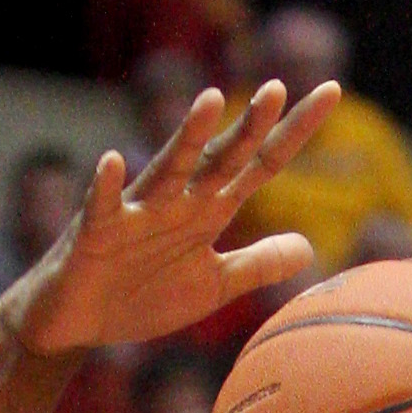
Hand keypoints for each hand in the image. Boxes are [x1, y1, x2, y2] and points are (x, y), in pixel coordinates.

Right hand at [15, 78, 339, 356]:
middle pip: (221, 159)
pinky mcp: (96, 234)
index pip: (260, 165)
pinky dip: (107, 186)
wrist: (79, 323)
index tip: (332, 91)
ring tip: (211, 102)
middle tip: (278, 89)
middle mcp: (177, 201)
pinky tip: (112, 162)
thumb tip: (310, 246)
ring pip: (168, 170)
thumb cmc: (142, 295)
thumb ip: (258, 264)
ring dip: (188, 138)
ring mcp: (136, 214)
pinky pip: (102, 207)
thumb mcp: (213, 285)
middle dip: (248, 128)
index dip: (294, 133)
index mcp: (207, 210)